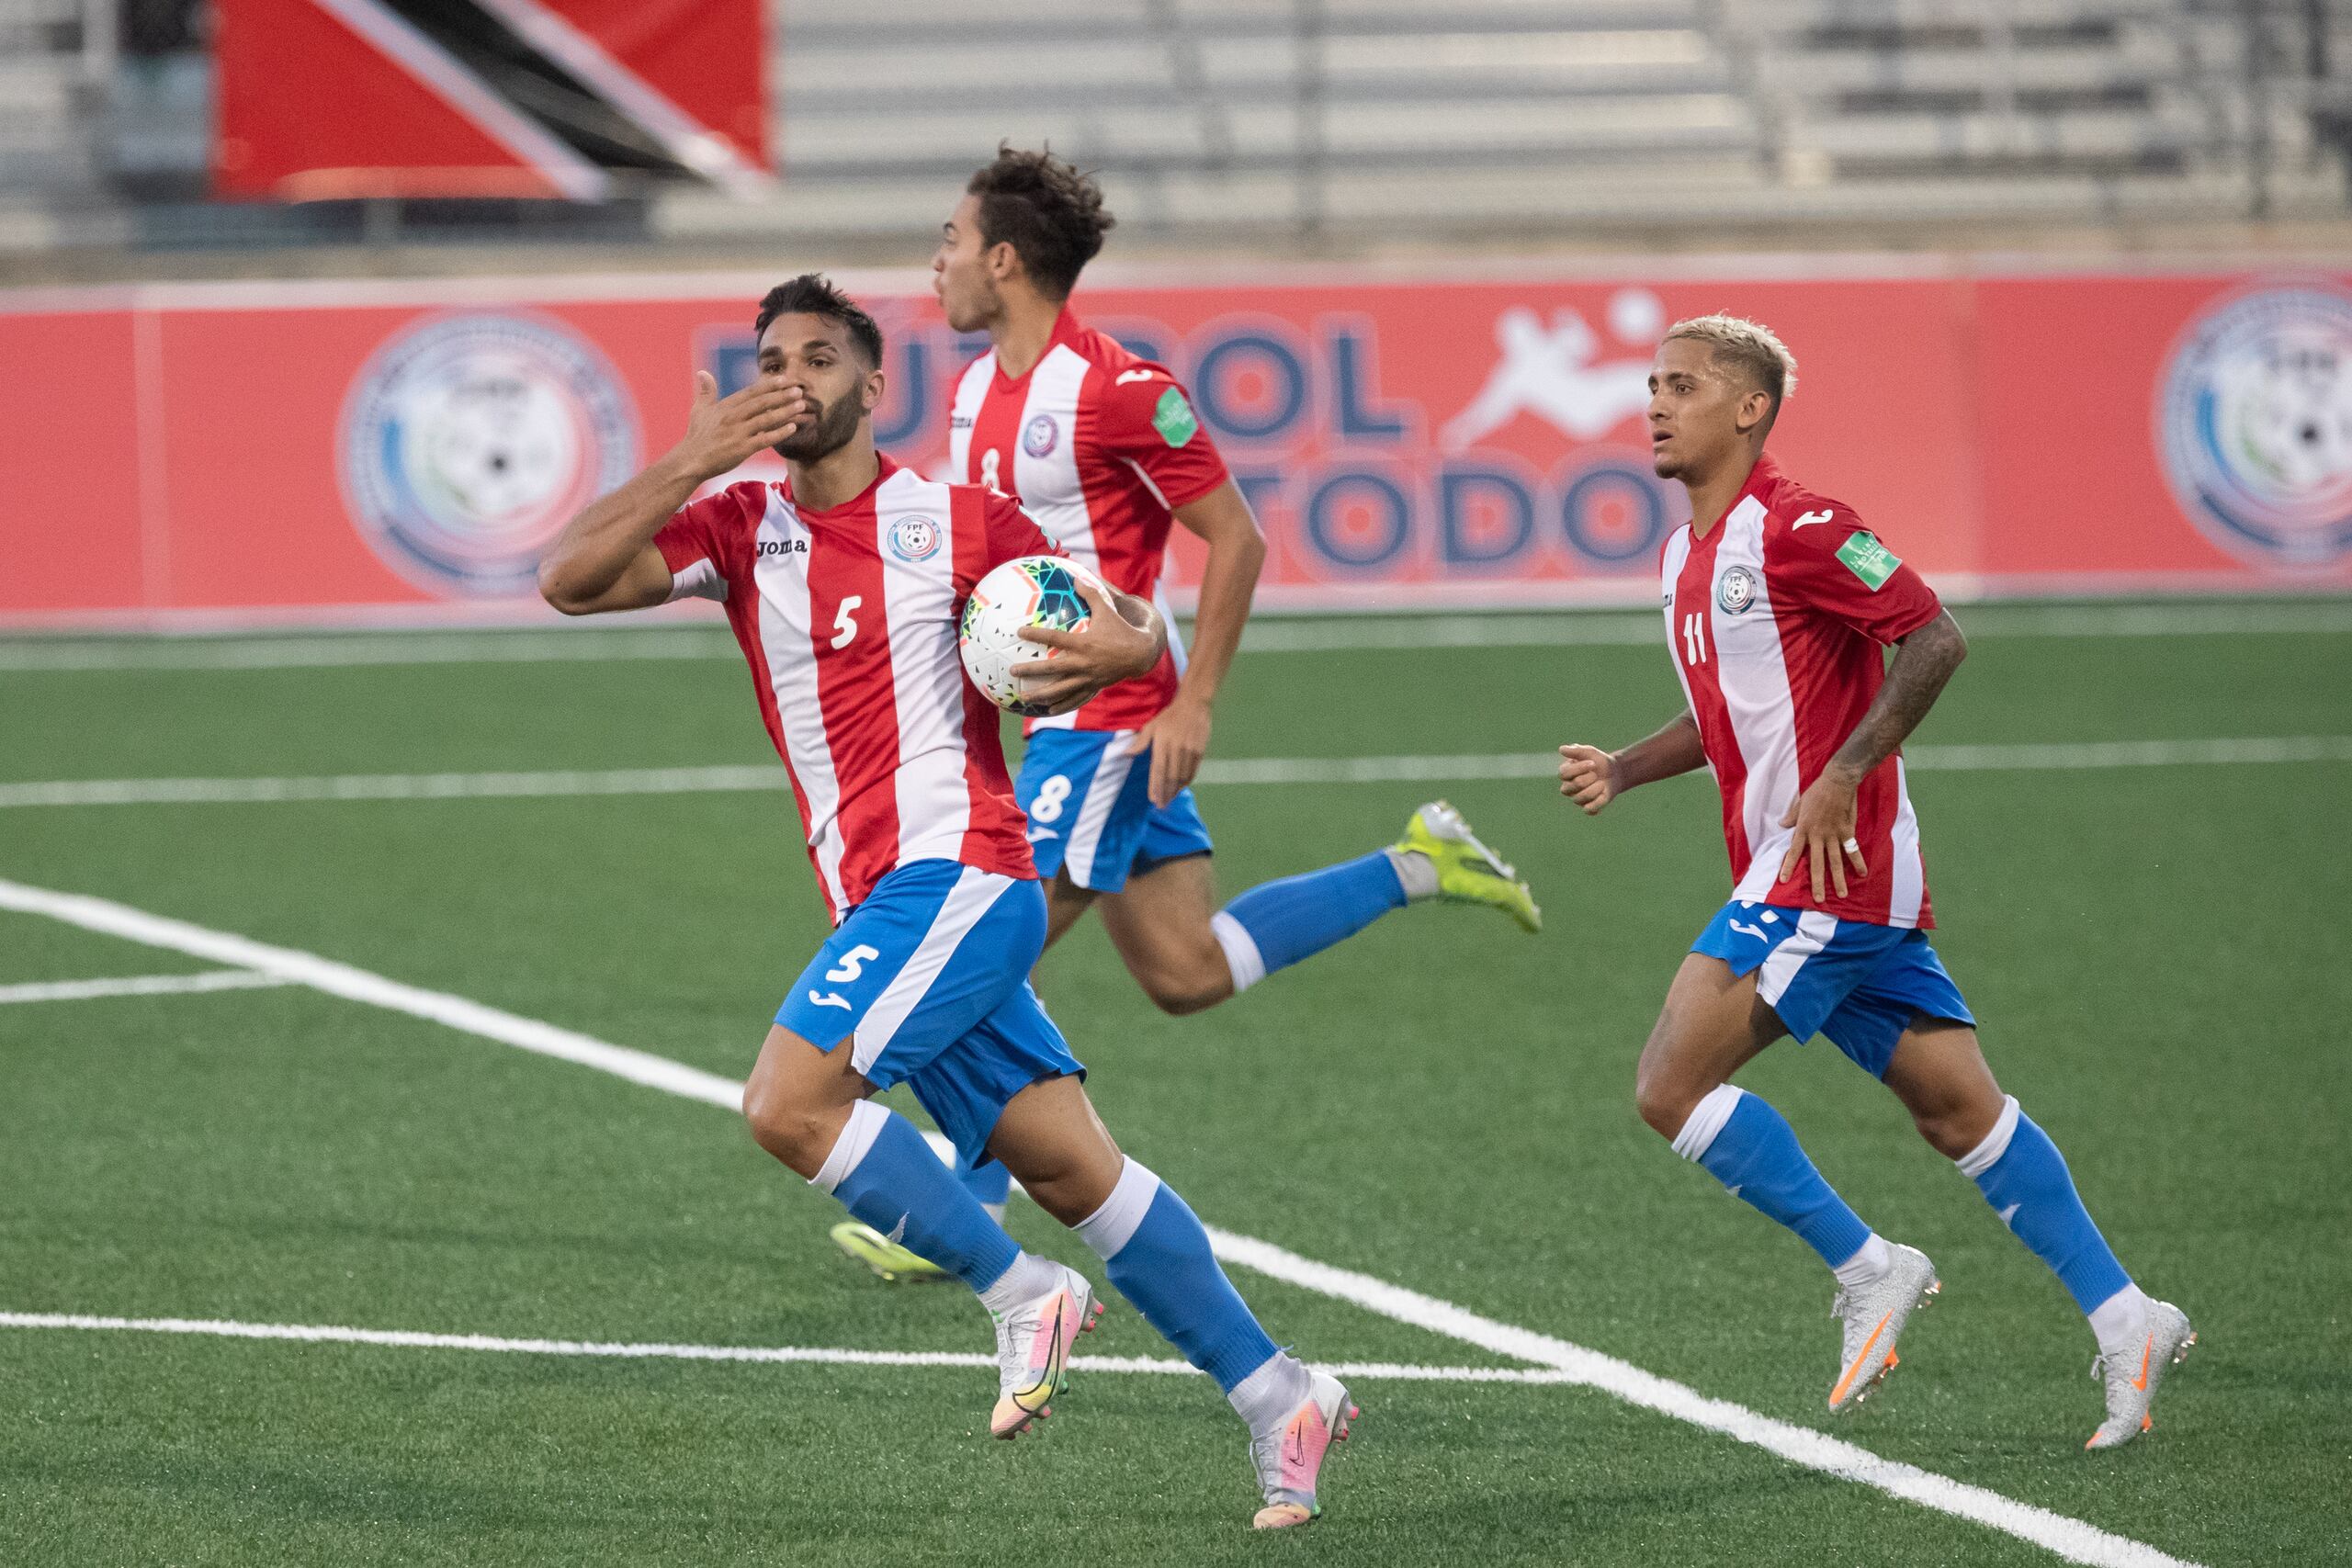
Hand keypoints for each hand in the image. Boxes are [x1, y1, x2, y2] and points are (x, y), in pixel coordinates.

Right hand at [671, 371, 807, 482]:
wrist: (691, 460)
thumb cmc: (697, 436)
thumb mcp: (699, 409)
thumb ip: (706, 391)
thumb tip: (702, 373)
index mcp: (726, 406)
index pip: (751, 392)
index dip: (769, 385)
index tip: (784, 379)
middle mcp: (733, 416)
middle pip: (762, 403)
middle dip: (782, 395)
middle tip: (800, 389)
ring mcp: (738, 432)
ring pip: (766, 419)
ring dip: (785, 411)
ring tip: (801, 405)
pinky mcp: (742, 449)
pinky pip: (764, 439)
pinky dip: (779, 433)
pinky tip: (792, 428)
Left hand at [1011, 581, 1159, 715]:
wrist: (1140, 653)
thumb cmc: (1121, 629)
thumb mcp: (1106, 610)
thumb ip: (1090, 594)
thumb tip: (1075, 578)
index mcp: (1083, 643)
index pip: (1054, 639)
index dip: (1036, 635)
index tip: (1019, 632)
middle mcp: (1082, 663)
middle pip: (1051, 669)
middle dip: (1030, 670)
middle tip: (1013, 671)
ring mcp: (1087, 677)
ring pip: (1059, 689)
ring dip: (1040, 694)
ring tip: (1023, 697)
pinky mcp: (1093, 686)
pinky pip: (1074, 698)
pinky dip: (1061, 705)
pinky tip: (1047, 710)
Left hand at [1128, 694, 1209, 806]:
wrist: (1194, 705)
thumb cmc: (1169, 716)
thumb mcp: (1151, 726)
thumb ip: (1140, 742)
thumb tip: (1126, 754)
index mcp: (1163, 744)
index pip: (1158, 770)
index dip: (1155, 787)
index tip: (1153, 799)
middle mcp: (1177, 749)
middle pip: (1171, 777)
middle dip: (1165, 794)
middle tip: (1161, 806)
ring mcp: (1190, 751)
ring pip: (1182, 777)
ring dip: (1176, 790)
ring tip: (1170, 799)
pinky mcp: (1200, 752)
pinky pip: (1193, 771)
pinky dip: (1186, 782)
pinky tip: (1181, 788)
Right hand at [1558, 744, 1617, 814]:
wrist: (1614, 773)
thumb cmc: (1598, 761)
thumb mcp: (1589, 752)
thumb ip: (1575, 750)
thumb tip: (1561, 749)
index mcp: (1565, 774)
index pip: (1564, 773)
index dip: (1579, 768)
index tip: (1593, 763)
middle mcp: (1567, 788)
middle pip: (1576, 784)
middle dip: (1591, 777)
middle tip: (1596, 774)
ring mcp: (1576, 799)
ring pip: (1583, 797)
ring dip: (1597, 787)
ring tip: (1602, 783)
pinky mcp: (1587, 808)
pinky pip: (1589, 809)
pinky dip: (1599, 801)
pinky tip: (1603, 793)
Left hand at [1778, 768, 1865, 900]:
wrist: (1837, 781)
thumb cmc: (1817, 791)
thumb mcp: (1800, 803)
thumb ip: (1792, 817)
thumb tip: (1782, 825)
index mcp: (1803, 829)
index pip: (1793, 852)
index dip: (1788, 866)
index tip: (1783, 880)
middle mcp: (1818, 836)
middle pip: (1816, 863)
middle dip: (1817, 882)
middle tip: (1818, 899)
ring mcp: (1833, 835)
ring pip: (1836, 862)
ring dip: (1838, 879)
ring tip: (1841, 894)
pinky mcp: (1847, 832)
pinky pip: (1853, 851)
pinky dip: (1858, 862)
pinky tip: (1862, 874)